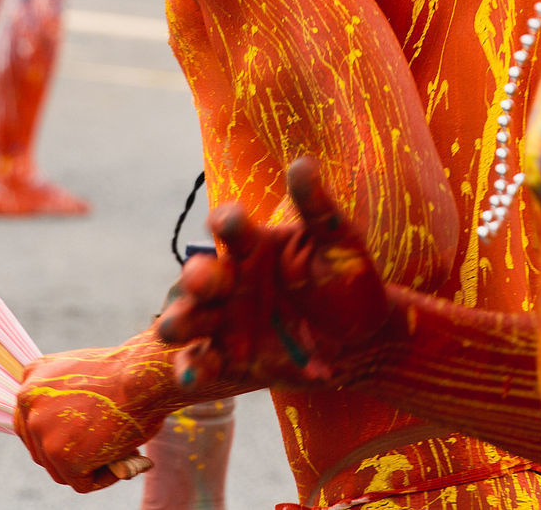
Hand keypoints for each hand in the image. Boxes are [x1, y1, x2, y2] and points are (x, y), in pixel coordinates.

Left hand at [13, 346, 166, 492]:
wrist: (142, 373)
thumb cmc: (125, 371)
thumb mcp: (79, 372)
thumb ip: (62, 397)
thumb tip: (70, 430)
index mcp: (31, 382)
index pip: (29, 424)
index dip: (55, 436)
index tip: (78, 440)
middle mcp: (28, 405)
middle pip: (41, 449)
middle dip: (69, 456)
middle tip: (100, 451)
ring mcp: (43, 432)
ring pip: (60, 470)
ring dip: (86, 467)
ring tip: (115, 451)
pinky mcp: (62, 456)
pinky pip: (83, 482)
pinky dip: (104, 478)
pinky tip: (121, 460)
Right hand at [157, 158, 397, 394]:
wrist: (365, 337)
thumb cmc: (348, 278)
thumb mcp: (337, 242)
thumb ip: (318, 208)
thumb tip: (302, 164)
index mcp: (254, 245)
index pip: (229, 226)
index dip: (227, 222)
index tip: (233, 221)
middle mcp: (232, 279)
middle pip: (198, 274)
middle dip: (197, 277)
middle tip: (205, 279)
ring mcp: (227, 320)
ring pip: (187, 318)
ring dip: (179, 321)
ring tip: (175, 328)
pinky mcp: (229, 358)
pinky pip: (201, 363)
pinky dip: (192, 369)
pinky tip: (191, 376)